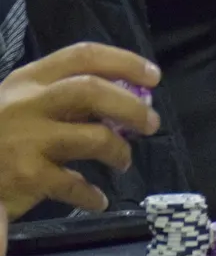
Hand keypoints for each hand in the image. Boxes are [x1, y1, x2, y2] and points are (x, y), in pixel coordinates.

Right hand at [0, 43, 161, 218]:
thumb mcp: (22, 103)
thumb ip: (64, 97)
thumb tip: (126, 99)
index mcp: (29, 79)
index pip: (82, 56)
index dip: (125, 62)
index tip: (153, 77)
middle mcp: (27, 104)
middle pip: (91, 91)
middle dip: (131, 105)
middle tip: (151, 123)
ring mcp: (26, 140)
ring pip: (93, 138)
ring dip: (118, 150)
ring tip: (123, 161)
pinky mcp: (26, 177)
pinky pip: (74, 185)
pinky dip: (92, 195)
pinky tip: (97, 199)